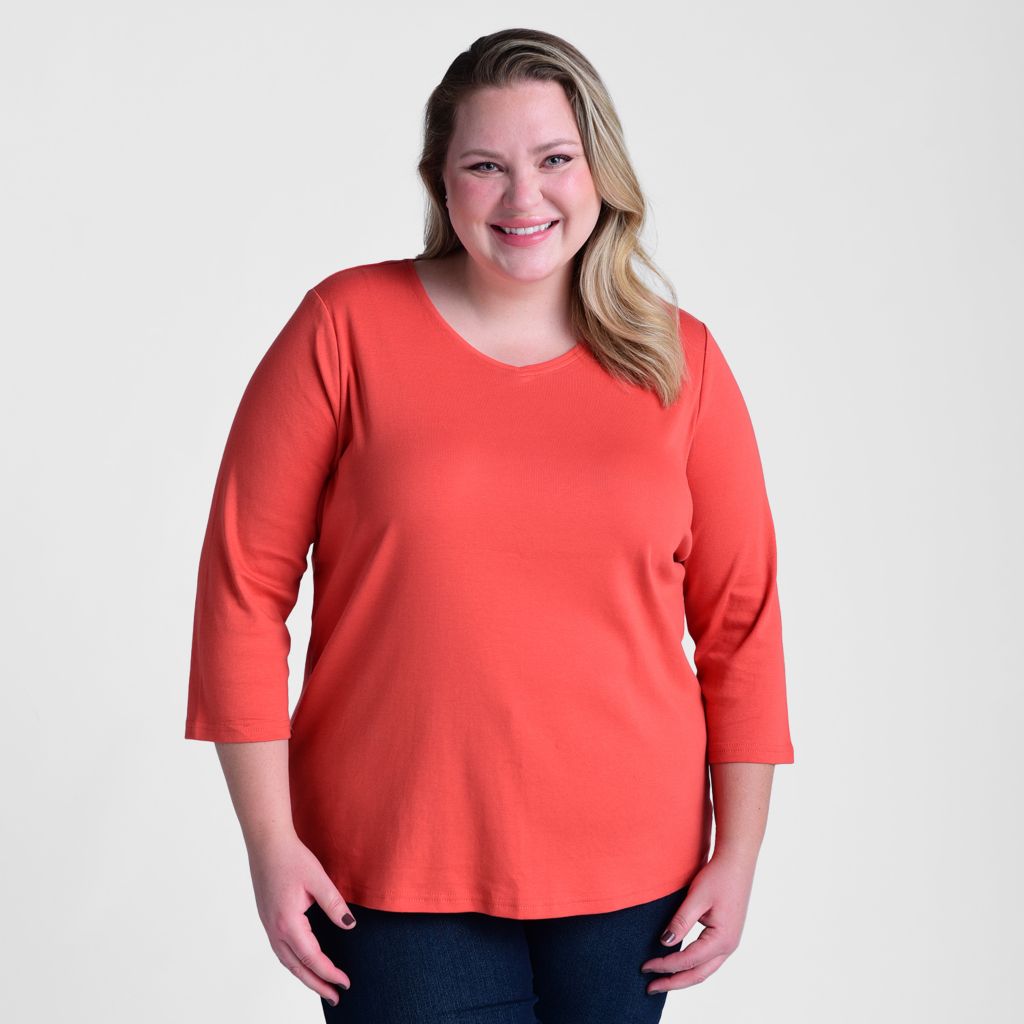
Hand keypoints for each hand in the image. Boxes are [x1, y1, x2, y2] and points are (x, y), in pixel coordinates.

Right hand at [247, 830, 356, 1006]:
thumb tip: (349, 927)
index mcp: (288, 922)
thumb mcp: (318, 879)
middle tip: (335, 997)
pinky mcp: (268, 919)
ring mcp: (268, 925)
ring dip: (304, 976)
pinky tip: (303, 962)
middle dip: (317, 984)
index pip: (312, 958)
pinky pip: (281, 951)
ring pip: (286, 962)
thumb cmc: (291, 858)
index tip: (345, 983)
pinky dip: (294, 963)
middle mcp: (275, 929)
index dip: (329, 973)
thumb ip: (334, 905)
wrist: (266, 843)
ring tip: (321, 985)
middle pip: (296, 968)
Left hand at [640, 848, 756, 993]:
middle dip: (673, 982)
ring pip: (704, 970)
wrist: (737, 862)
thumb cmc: (718, 876)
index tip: (645, 967)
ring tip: (662, 981)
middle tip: (650, 988)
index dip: (665, 965)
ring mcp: (729, 943)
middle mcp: (729, 946)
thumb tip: (665, 943)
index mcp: (722, 940)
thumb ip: (681, 921)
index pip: (687, 960)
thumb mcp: (697, 897)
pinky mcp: (726, 936)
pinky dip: (691, 967)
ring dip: (682, 977)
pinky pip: (708, 960)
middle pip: (698, 975)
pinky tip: (678, 965)